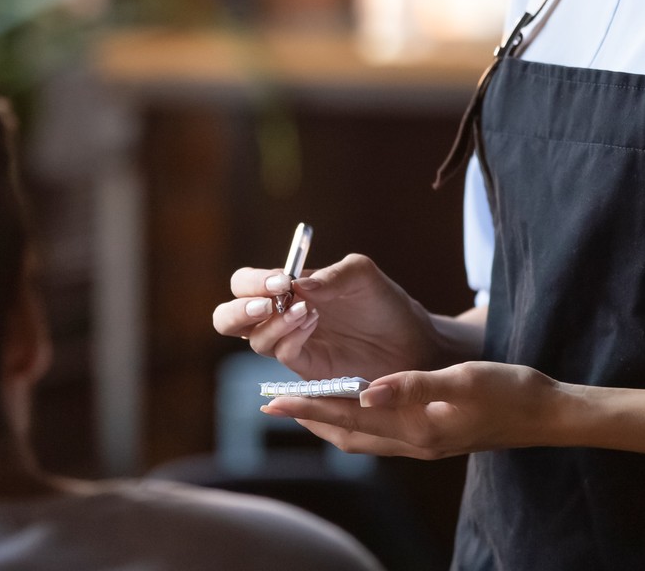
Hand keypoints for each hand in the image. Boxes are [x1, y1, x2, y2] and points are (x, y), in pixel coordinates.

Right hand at [211, 253, 443, 380]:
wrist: (415, 344)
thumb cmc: (386, 304)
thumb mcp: (363, 275)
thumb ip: (331, 274)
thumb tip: (296, 284)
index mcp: (287, 289)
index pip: (244, 283)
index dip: (252, 282)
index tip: (280, 281)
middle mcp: (281, 317)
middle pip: (229, 318)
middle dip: (238, 311)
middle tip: (267, 304)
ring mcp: (292, 345)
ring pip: (253, 340)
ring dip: (273, 324)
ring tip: (308, 312)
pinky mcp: (307, 370)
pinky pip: (282, 356)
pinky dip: (290, 340)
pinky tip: (313, 324)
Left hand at [260, 361, 569, 459]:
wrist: (547, 414)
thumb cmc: (510, 391)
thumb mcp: (463, 380)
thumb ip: (414, 386)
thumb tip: (365, 390)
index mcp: (417, 429)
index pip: (350, 419)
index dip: (310, 408)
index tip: (274, 400)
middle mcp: (415, 442)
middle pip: (348, 434)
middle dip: (310, 417)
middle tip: (273, 402)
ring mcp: (424, 441)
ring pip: (363, 435)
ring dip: (330, 419)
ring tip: (301, 401)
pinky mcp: (433, 434)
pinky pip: (381, 431)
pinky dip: (356, 417)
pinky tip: (352, 399)